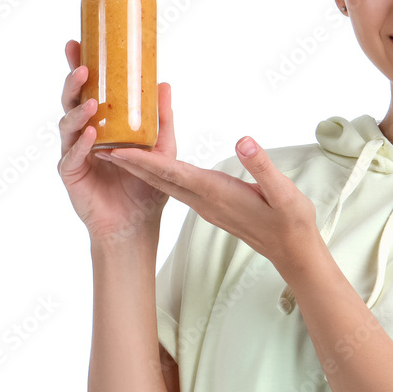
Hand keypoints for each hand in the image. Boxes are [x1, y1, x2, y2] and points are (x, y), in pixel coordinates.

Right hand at [57, 39, 175, 241]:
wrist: (137, 223)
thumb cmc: (146, 186)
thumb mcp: (160, 147)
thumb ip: (160, 117)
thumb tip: (164, 82)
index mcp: (100, 123)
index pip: (87, 89)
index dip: (79, 66)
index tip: (78, 43)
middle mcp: (83, 134)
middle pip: (71, 101)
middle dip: (73, 82)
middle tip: (83, 67)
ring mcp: (74, 152)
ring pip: (67, 125)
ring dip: (79, 111)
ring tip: (93, 103)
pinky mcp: (71, 174)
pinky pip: (71, 155)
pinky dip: (81, 144)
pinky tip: (92, 135)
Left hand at [98, 135, 319, 279]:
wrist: (293, 250)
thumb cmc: (291, 221)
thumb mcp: (284, 192)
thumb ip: (262, 166)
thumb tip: (244, 141)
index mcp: (217, 193)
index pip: (172, 173)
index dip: (143, 160)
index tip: (115, 148)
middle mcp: (205, 200)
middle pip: (159, 178)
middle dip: (129, 161)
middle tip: (100, 142)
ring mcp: (207, 205)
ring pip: (165, 184)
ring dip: (140, 168)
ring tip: (117, 149)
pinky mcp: (213, 206)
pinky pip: (178, 187)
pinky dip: (160, 173)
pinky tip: (154, 163)